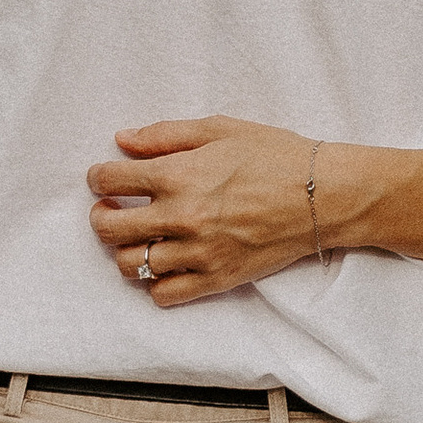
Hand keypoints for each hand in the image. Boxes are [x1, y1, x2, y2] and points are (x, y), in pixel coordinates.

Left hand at [88, 118, 334, 307]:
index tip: (103, 177)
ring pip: (131, 265)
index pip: (112, 181)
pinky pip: (163, 294)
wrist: (323, 194)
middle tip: (108, 209)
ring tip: (136, 237)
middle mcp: (181, 217)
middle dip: (100, 216)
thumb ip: (166, 135)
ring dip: (123, 250)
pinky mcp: (215, 279)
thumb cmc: (275, 155)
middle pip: (110, 228)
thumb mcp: (220, 129)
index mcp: (179, 175)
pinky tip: (164, 264)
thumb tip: (123, 141)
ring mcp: (197, 252)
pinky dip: (155, 283)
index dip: (99, 177)